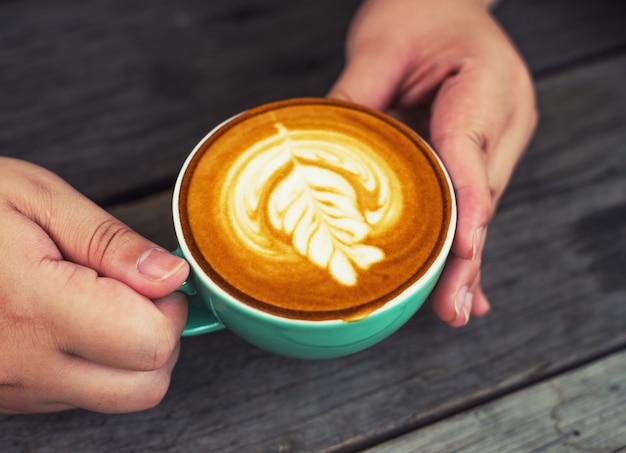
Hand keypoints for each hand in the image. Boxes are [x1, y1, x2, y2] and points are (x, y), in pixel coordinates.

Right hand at [0, 158, 188, 412]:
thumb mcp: (38, 199)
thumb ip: (111, 243)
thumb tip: (172, 277)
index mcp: (35, 305)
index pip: (149, 342)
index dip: (170, 308)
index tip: (153, 278)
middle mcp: (23, 362)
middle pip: (145, 386)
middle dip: (161, 338)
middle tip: (137, 292)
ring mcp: (12, 387)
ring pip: (117, 397)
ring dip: (130, 355)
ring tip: (97, 302)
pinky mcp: (7, 396)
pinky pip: (79, 397)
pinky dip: (96, 365)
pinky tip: (70, 322)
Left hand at [329, 0, 536, 325]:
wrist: (445, 3)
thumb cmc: (421, 13)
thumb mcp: (382, 44)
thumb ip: (356, 97)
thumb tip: (316, 155)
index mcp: (487, 88)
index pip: (472, 155)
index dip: (466, 208)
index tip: (463, 251)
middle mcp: (502, 121)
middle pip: (481, 197)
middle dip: (465, 255)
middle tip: (451, 307)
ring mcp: (496, 139)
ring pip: (478, 207)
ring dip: (465, 260)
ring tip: (455, 308)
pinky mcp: (479, 151)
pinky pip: (469, 200)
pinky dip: (461, 239)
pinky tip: (463, 280)